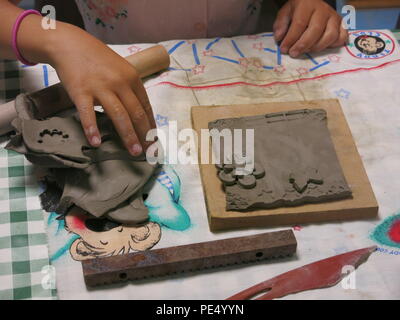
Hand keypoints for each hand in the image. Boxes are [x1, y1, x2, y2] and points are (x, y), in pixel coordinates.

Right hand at [47, 24, 155, 155]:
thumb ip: (129, 88)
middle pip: (136, 113)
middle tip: (150, 152)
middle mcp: (119, 83)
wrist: (70, 43)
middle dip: (145, 135)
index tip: (155, 139)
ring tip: (135, 152)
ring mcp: (100, 87)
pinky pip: (88, 113)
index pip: (146, 106)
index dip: (151, 125)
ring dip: (128, 136)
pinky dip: (92, 129)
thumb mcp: (120, 69)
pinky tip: (96, 143)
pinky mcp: (81, 91)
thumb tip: (139, 111)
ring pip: (118, 116)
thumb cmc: (97, 59)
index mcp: (132, 78)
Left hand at [273, 0, 347, 57]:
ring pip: (330, 35)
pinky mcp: (341, 24)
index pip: (299, 24)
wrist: (312, 1)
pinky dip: (333, 45)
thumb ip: (280, 24)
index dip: (291, 39)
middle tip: (293, 53)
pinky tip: (322, 48)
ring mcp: (334, 17)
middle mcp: (323, 10)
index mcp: (307, 4)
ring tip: (306, 51)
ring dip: (317, 47)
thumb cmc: (298, 10)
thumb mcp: (285, 12)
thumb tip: (279, 37)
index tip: (284, 49)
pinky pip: (342, 37)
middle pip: (315, 30)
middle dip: (303, 45)